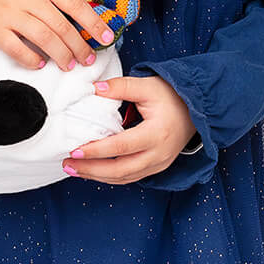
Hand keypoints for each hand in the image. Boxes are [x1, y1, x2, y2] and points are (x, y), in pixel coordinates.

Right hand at [0, 0, 116, 72]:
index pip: (75, 3)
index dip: (94, 23)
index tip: (107, 38)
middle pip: (62, 27)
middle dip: (80, 47)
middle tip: (88, 59)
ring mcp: (10, 14)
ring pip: (44, 40)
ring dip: (61, 56)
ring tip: (69, 65)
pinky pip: (17, 49)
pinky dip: (31, 59)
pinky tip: (40, 64)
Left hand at [62, 76, 197, 184]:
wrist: (195, 110)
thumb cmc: (171, 96)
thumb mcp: (147, 86)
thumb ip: (120, 87)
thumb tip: (94, 89)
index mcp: (156, 134)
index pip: (122, 147)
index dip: (97, 150)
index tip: (75, 149)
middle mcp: (158, 154)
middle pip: (120, 170)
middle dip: (91, 169)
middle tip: (68, 163)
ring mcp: (158, 164)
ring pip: (124, 178)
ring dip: (97, 176)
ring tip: (74, 168)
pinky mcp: (156, 168)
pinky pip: (130, 177)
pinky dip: (109, 176)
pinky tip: (93, 171)